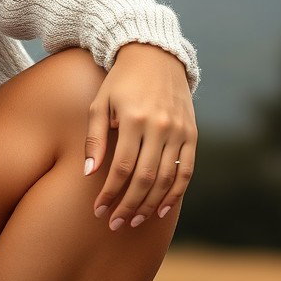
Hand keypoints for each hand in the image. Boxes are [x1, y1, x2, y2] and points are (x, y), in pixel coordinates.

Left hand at [84, 41, 197, 230]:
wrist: (155, 57)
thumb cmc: (119, 82)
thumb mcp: (99, 104)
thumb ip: (94, 139)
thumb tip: (88, 173)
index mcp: (133, 118)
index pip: (121, 167)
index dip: (110, 193)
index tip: (99, 209)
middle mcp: (159, 127)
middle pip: (145, 178)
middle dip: (129, 205)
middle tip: (115, 223)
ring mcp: (180, 132)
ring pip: (167, 179)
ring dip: (150, 205)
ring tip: (134, 220)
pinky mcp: (192, 135)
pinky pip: (186, 171)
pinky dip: (175, 193)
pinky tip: (161, 209)